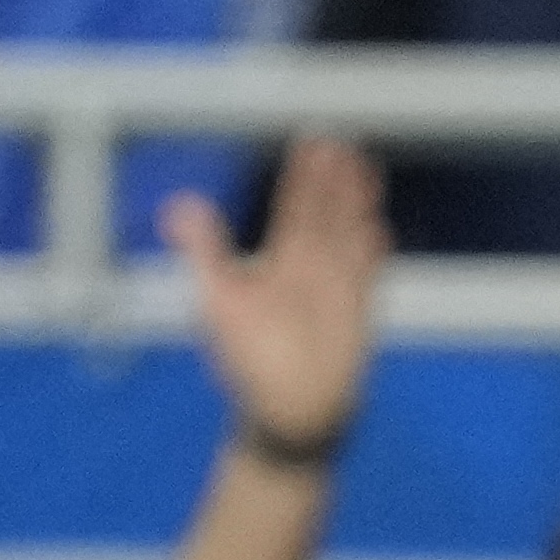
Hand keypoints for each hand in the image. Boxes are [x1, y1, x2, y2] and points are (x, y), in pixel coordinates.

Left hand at [172, 133, 383, 444]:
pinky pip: (368, 279)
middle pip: (326, 216)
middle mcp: (311, 270)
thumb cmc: (249, 363)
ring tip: (366, 171)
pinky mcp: (358, 317)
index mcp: (279, 263)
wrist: (287, 417)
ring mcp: (338, 291)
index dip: (303, 178)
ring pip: (350, 238)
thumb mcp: (218, 301)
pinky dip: (372, 257)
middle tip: (343, 142)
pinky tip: (379, 232)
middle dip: (334, 181)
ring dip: (357, 206)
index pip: (294, 209)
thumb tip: (180, 204)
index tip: (311, 143)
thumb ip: (206, 251)